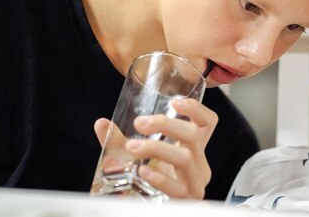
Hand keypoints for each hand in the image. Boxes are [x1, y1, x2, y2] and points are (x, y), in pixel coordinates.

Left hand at [93, 98, 217, 199]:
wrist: (149, 206)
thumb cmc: (148, 179)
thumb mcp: (135, 156)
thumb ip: (119, 141)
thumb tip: (101, 124)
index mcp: (192, 147)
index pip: (207, 122)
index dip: (196, 109)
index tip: (174, 102)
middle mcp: (199, 162)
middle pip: (193, 135)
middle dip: (166, 125)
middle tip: (141, 123)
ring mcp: (195, 182)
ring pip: (185, 158)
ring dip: (158, 148)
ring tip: (134, 147)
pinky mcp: (188, 200)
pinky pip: (177, 187)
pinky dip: (160, 178)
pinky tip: (143, 172)